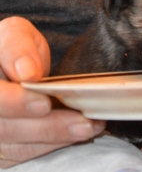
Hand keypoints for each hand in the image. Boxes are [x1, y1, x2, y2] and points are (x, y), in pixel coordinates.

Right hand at [0, 17, 104, 167]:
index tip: (44, 103)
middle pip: (4, 128)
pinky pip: (24, 152)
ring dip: (55, 138)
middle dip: (46, 127)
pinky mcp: (3, 145)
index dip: (15, 103)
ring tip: (89, 127)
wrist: (16, 63)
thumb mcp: (16, 34)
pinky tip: (79, 133)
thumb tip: (27, 73)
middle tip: (82, 122)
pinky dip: (52, 144)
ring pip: (15, 146)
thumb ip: (18, 47)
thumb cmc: (16, 46)